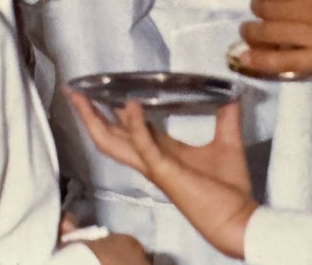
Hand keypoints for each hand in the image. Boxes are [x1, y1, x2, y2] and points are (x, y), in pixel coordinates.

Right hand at [67, 92, 256, 259]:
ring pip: (113, 143)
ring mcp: (154, 167)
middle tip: (74, 92)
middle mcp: (150, 160)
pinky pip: (144, 146)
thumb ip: (226, 117)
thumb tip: (231, 93)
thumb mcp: (227, 142)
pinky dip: (135, 126)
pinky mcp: (164, 171)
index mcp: (161, 153)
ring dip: (95, 120)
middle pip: (109, 137)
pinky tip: (130, 106)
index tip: (100, 92)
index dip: (111, 112)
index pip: (127, 130)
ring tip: (82, 98)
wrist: (237, 219)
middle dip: (89, 115)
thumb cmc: (229, 188)